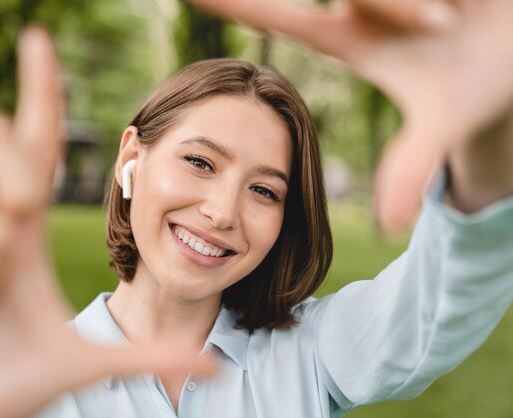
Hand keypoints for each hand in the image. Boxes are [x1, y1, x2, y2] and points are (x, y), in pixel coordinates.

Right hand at [0, 27, 214, 417]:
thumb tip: (216, 363)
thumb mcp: (83, 363)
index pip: (35, 153)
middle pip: (2, 159)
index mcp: (17, 235)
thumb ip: (149, 355)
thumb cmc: (3, 386)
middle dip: (7, 183)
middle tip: (7, 228)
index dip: (39, 96)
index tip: (40, 40)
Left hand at [186, 0, 512, 231]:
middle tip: (435, 22)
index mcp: (350, 38)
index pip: (280, 18)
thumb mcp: (444, 119)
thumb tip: (389, 226)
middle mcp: (357, 1)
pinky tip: (458, 4)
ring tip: (450, 19)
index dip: (235, 4)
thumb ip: (413, 165)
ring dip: (423, 6)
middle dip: (403, 9)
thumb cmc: (473, 83)